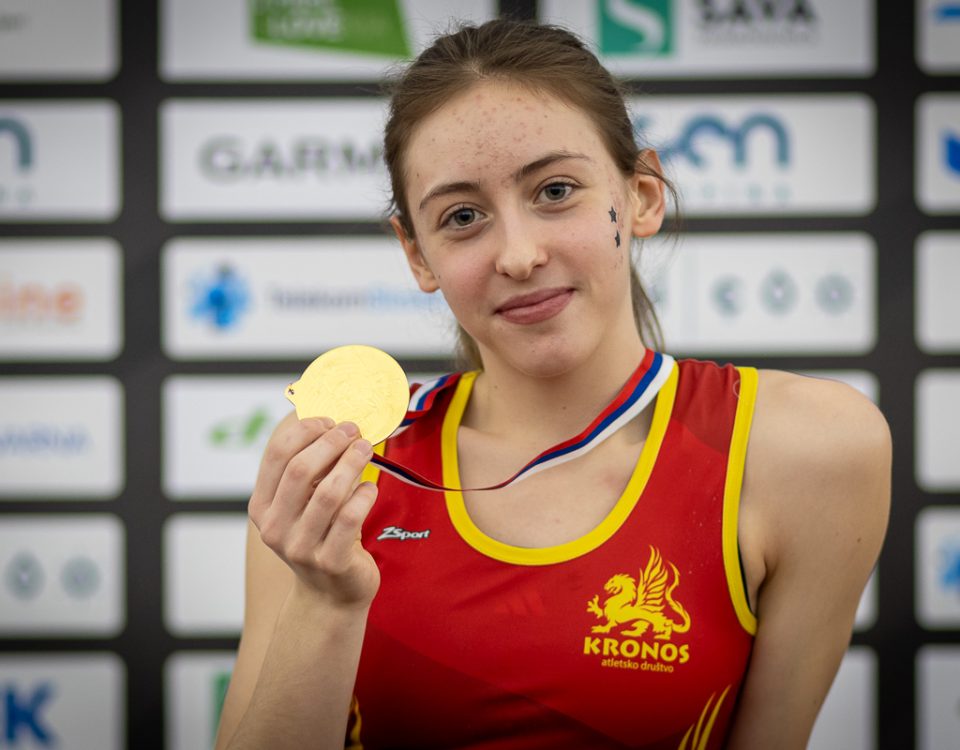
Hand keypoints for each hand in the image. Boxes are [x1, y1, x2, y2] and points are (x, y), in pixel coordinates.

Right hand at [248, 415, 380, 608]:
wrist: (331, 593)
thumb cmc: (320, 535)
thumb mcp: (302, 504)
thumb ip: (308, 468)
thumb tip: (329, 420)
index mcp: (261, 507)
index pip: (277, 455)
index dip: (305, 430)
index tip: (329, 420)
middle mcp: (274, 528)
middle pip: (300, 470)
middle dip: (331, 442)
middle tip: (353, 430)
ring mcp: (300, 548)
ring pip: (327, 493)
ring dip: (351, 463)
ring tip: (366, 448)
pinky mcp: (330, 562)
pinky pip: (350, 518)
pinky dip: (363, 495)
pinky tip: (370, 487)